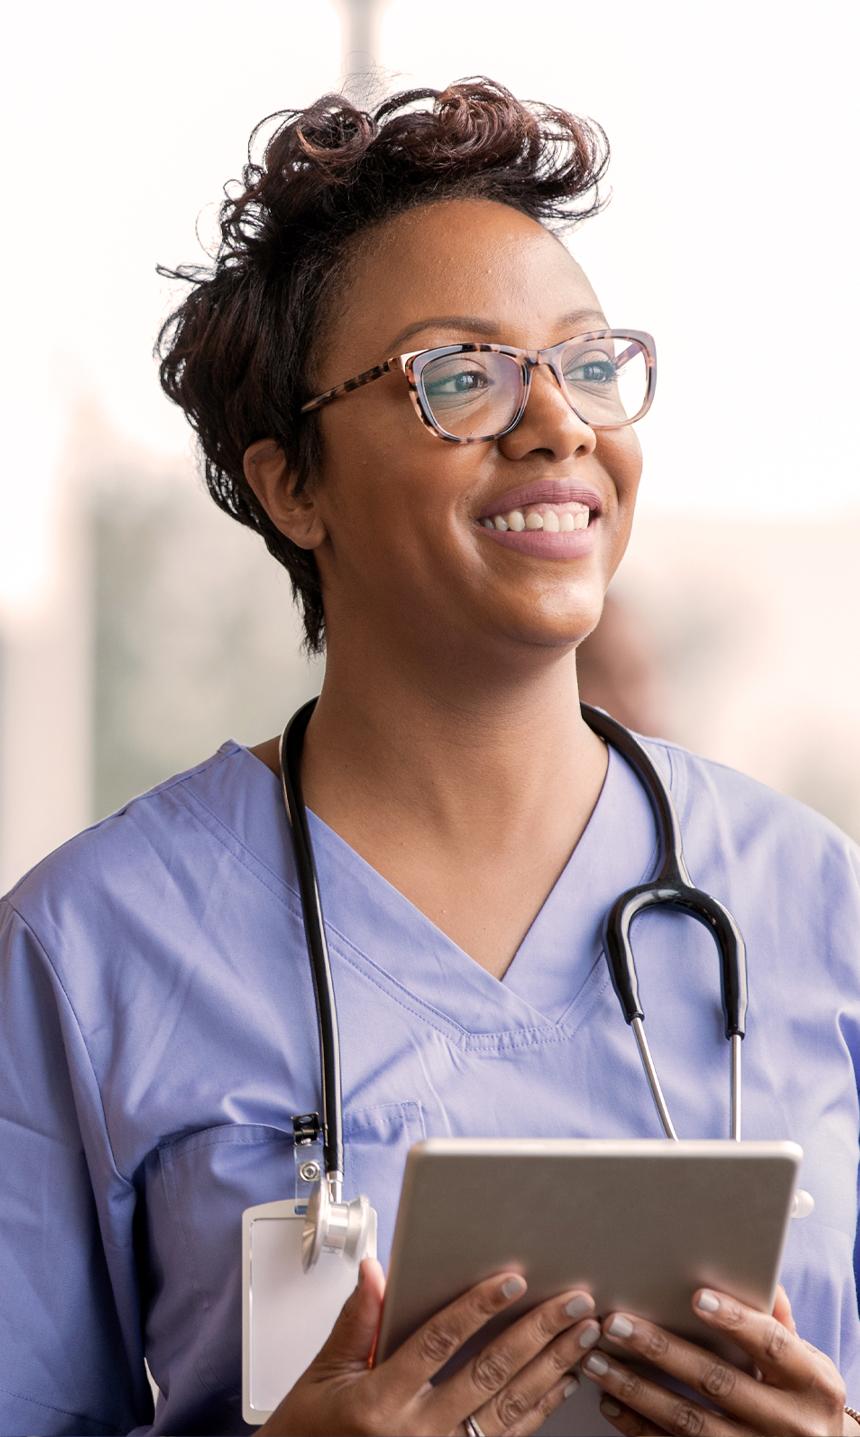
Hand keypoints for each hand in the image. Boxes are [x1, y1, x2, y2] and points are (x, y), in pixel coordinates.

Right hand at [259, 1256, 599, 1434]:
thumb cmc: (310, 1436)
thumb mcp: (322, 1377)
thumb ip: (354, 1323)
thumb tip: (376, 1272)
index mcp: (379, 1403)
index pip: (438, 1344)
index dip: (477, 1309)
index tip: (511, 1280)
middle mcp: (416, 1435)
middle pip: (487, 1374)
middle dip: (536, 1334)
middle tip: (572, 1303)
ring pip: (508, 1409)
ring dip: (550, 1369)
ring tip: (581, 1337)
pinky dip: (538, 1411)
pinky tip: (560, 1384)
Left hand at [577, 1281, 852, 1433]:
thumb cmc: (804, 1396)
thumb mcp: (807, 1361)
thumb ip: (779, 1321)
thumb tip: (757, 1272)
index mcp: (812, 1383)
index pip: (770, 1346)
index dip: (736, 1321)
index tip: (697, 1297)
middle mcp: (788, 1422)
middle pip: (717, 1381)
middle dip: (661, 1350)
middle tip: (615, 1323)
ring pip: (687, 1421)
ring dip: (636, 1389)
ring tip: (597, 1361)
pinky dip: (637, 1427)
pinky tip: (610, 1401)